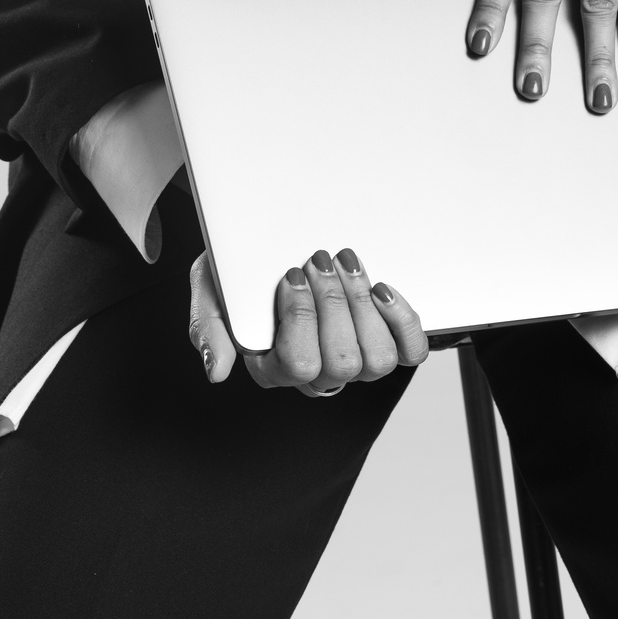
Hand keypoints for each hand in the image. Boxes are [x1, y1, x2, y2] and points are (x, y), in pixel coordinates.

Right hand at [189, 248, 426, 396]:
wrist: (269, 245)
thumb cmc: (238, 270)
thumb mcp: (208, 290)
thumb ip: (207, 329)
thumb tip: (217, 372)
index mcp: (273, 367)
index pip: (298, 364)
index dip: (300, 317)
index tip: (292, 272)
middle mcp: (317, 372)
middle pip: (342, 363)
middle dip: (335, 304)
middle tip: (319, 260)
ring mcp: (355, 361)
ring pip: (378, 361)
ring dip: (364, 306)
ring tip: (347, 266)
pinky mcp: (387, 342)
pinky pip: (410, 351)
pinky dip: (402, 321)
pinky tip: (382, 290)